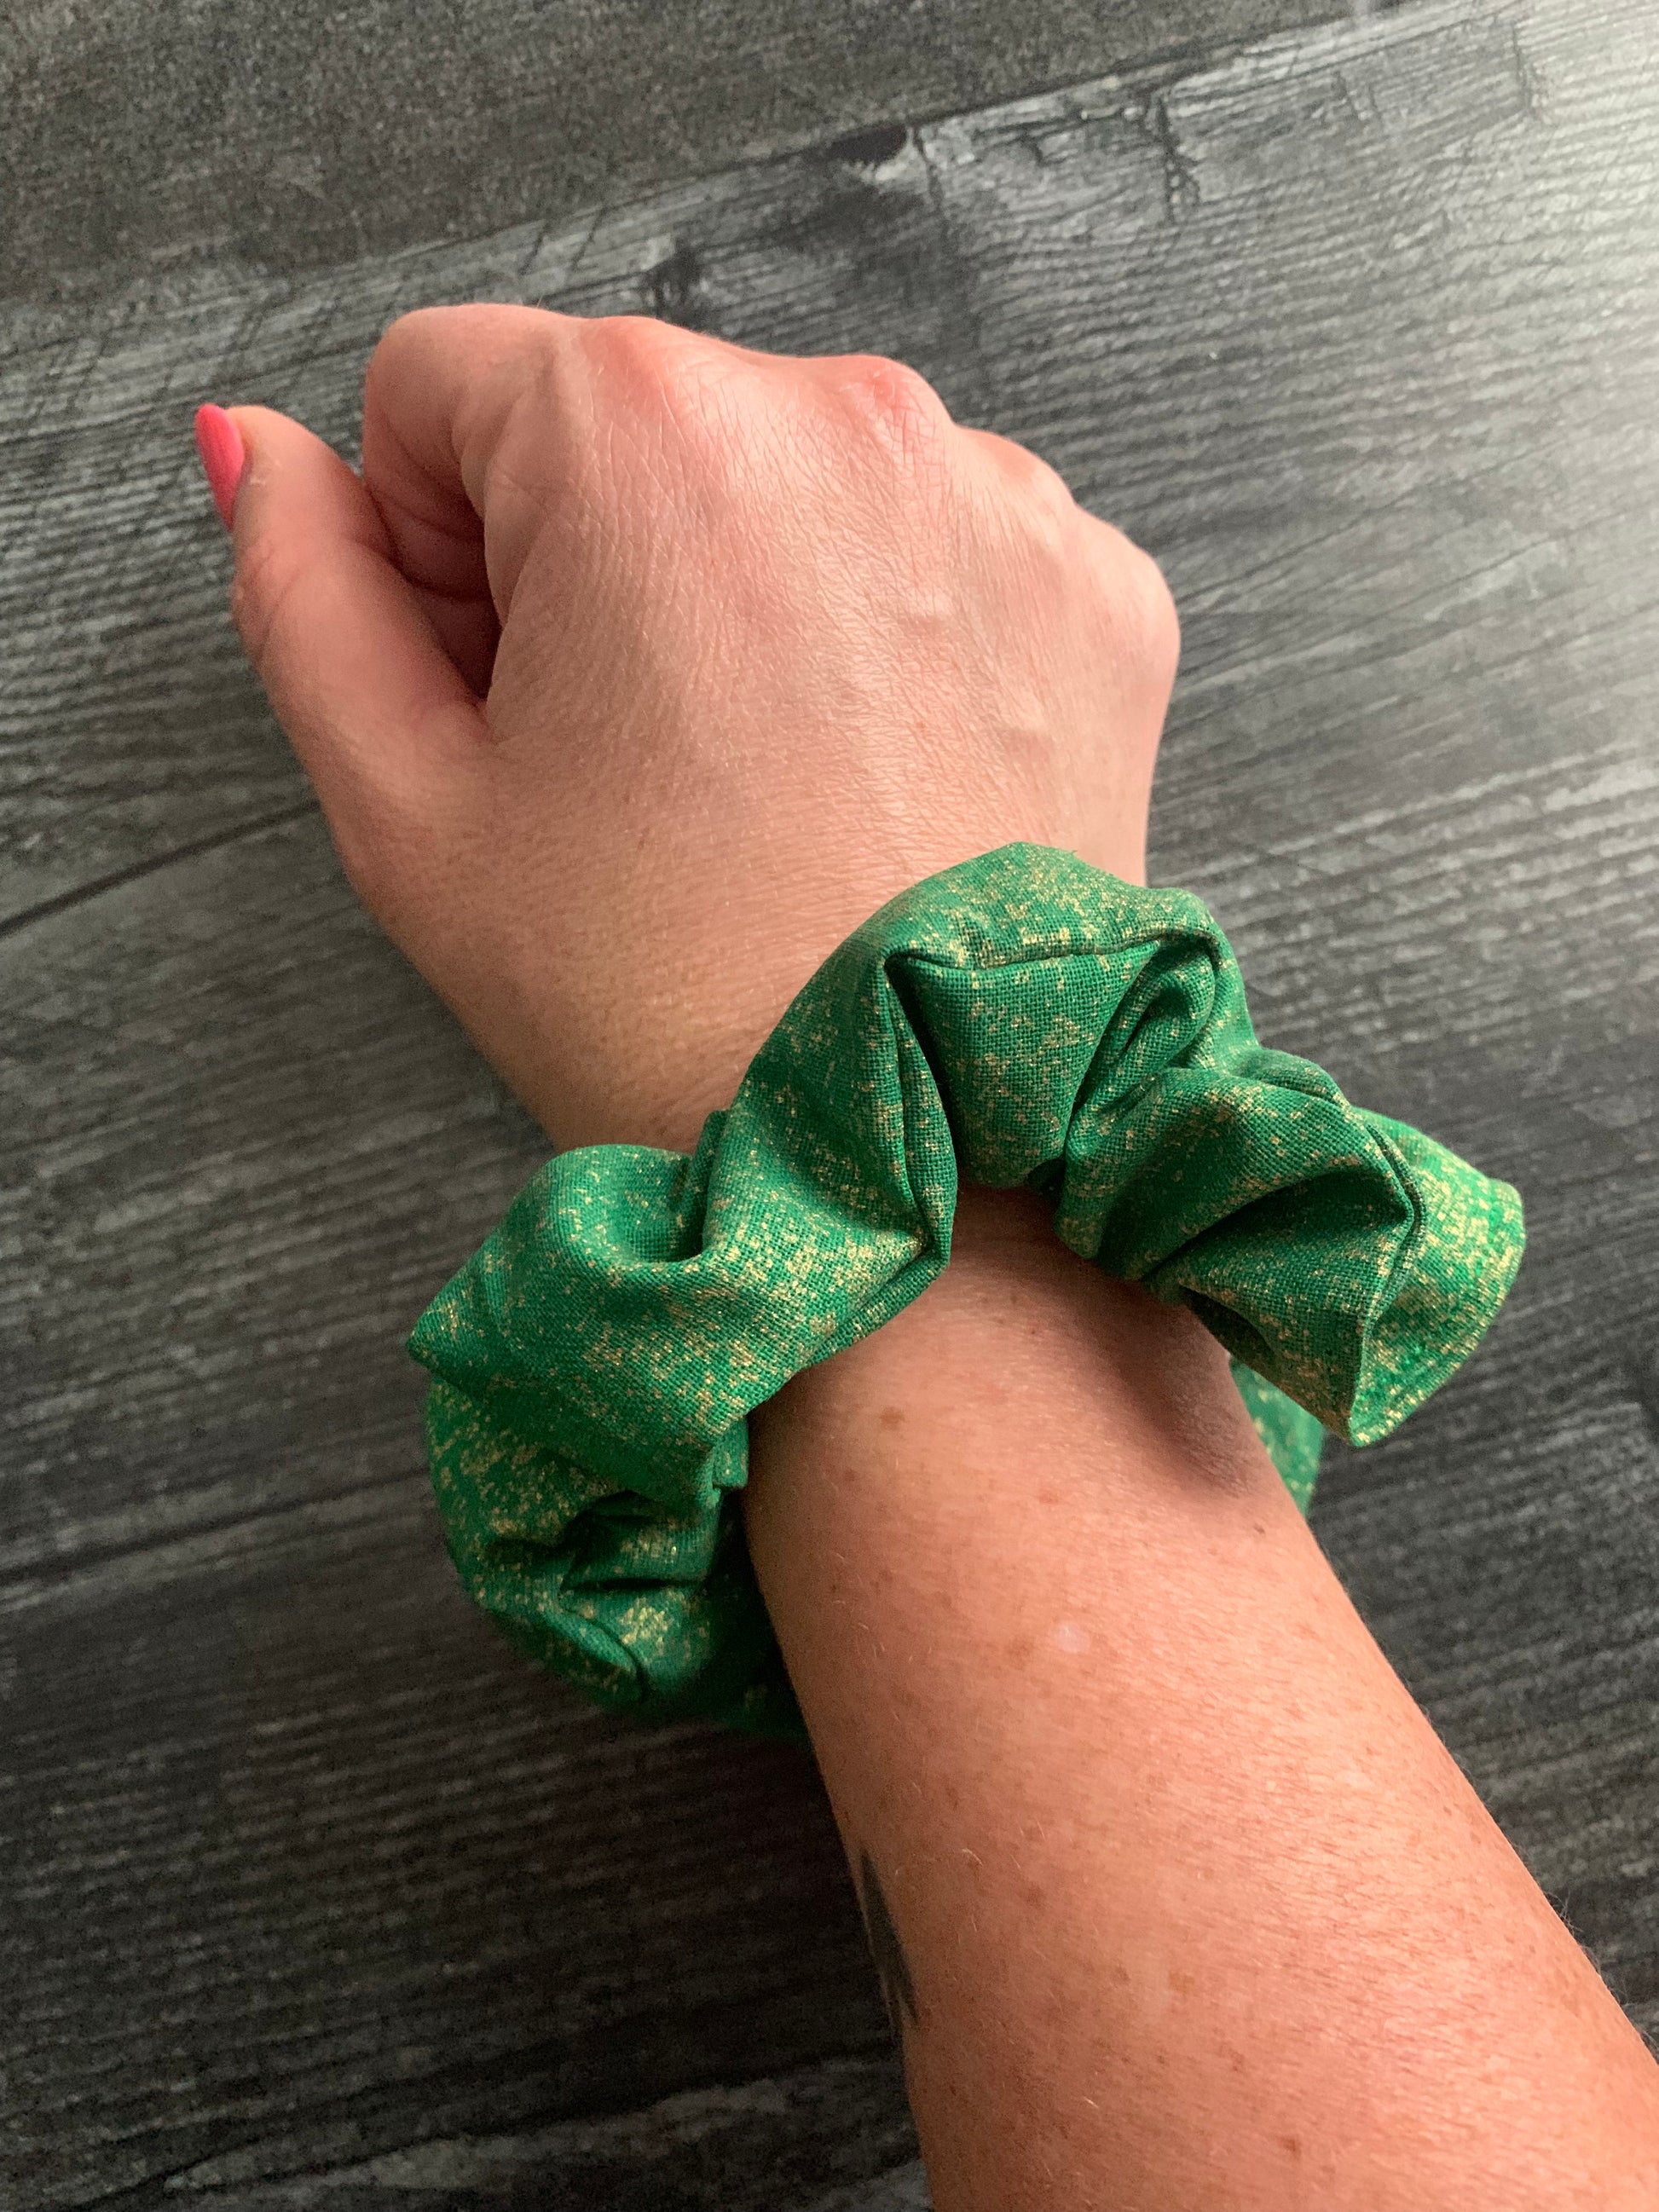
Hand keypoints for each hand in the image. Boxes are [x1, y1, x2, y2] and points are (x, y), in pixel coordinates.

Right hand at [217, 304, 1178, 1154]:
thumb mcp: (409, 811)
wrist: (913, 1168)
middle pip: (624, 417)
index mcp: (645, 434)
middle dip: (586, 560)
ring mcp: (999, 498)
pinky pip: (932, 548)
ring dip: (738, 588)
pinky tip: (868, 781)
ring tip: (753, 788)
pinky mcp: (1098, 587)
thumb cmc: (662, 1007)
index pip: (441, 385)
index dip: (425, 547)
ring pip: (783, 478)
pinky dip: (886, 635)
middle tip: (621, 764)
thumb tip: (261, 451)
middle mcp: (846, 414)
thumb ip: (299, 593)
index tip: (499, 690)